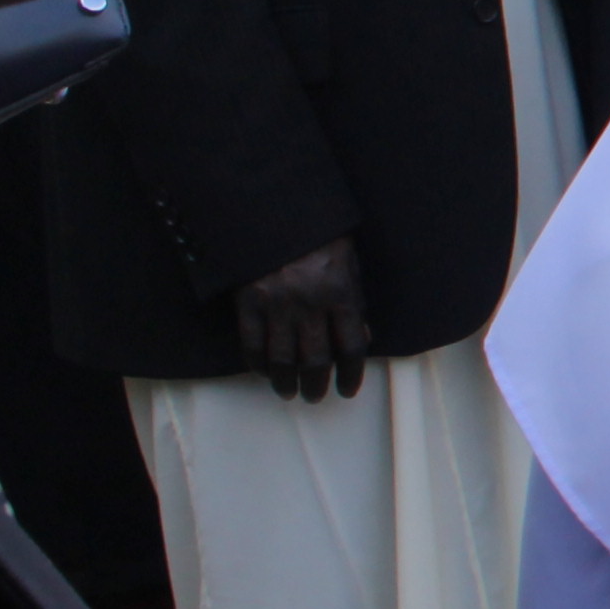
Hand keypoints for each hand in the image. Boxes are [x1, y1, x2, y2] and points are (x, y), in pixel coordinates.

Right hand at [232, 238, 371, 402]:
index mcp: (340, 293)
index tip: (348, 389)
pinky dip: (256, 363)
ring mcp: (276, 304)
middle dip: (317, 385)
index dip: (352, 374)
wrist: (275, 211)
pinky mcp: (247, 301)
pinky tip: (263, 371)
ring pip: (281, 359)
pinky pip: (251, 343)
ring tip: (289, 392)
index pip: (352, 347)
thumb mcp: (349, 265)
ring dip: (286, 382)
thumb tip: (362, 339)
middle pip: (315, 360)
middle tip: (315, 396)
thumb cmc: (319, 238)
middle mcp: (309, 304)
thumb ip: (355, 303)